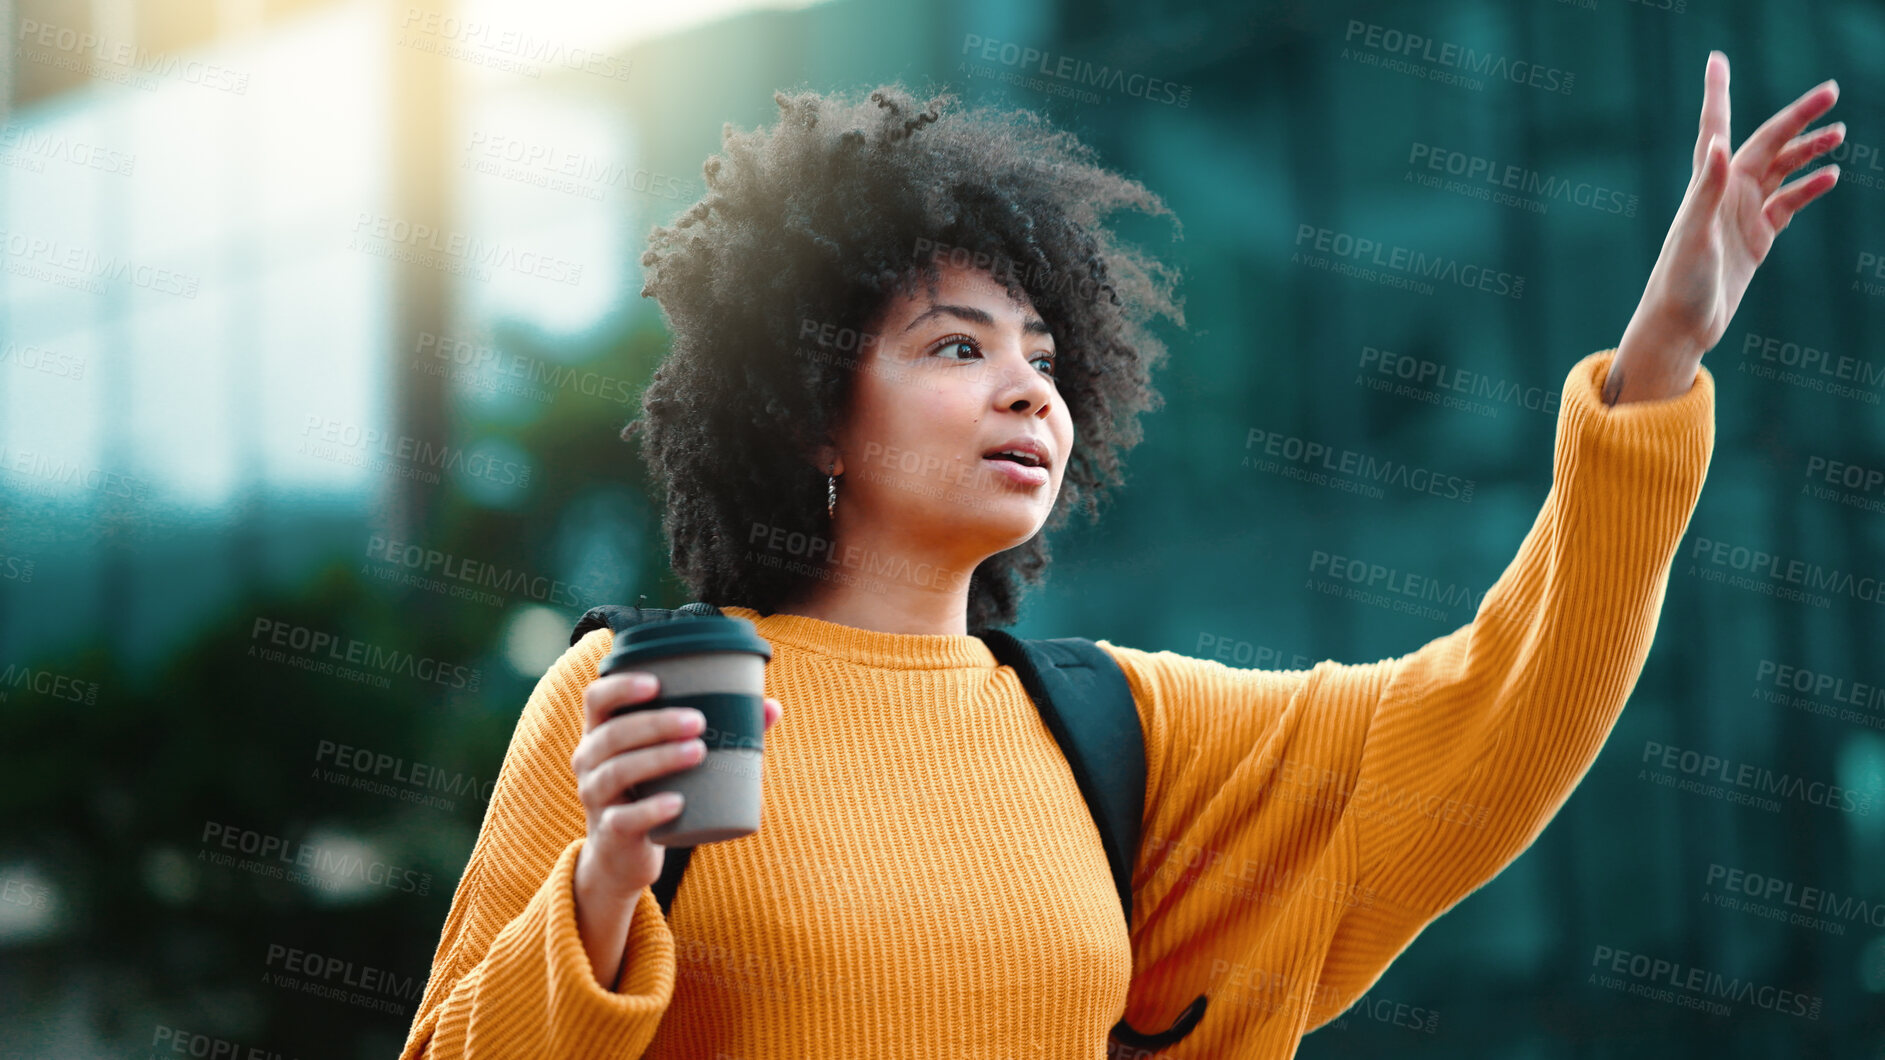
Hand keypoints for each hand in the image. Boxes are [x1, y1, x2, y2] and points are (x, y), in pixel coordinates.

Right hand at [569, 671, 780, 987]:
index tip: (656, 684)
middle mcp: (589, 761)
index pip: (596, 699)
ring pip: (617, 771)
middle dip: (656, 723)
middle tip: (699, 721)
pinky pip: (624, 818)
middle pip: (612, 734)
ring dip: (658, 758)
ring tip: (698, 752)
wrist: (624, 856)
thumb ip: (719, 732)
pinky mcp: (611, 832)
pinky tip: (678, 802)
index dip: (620, 687)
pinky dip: (651, 809)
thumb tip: (772, 708)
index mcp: (602, 734)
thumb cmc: (654, 791)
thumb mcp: (673, 760)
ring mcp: (596, 797)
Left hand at [1611, 51, 1842, 403]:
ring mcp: (1742, 214)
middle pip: (1766, 143)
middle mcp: (1724, 193)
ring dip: (1808, 150)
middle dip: (1797, 117)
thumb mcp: (1694, 235)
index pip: (1716, 127)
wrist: (1681, 326)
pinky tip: (1830, 176)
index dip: (1718, 92)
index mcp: (1706, 186)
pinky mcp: (1757, 237)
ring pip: (1782, 170)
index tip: (1717, 59)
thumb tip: (1717, 142)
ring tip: (1839, 134)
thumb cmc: (1679, 282)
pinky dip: (1809, 188)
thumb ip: (1707, 190)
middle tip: (1831, 92)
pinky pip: (1789, 203)